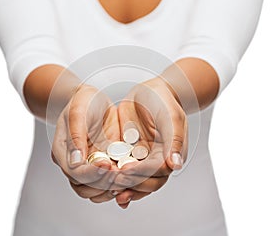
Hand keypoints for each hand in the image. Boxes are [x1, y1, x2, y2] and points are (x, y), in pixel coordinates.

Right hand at [51, 84, 120, 202]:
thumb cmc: (83, 102)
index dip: (91, 173)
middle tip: (120, 174)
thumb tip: (76, 161)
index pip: (75, 172)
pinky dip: (119, 183)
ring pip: (96, 190)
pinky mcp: (104, 164)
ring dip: (111, 188)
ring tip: (125, 179)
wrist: (94, 100)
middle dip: (103, 183)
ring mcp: (90, 165)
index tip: (107, 164)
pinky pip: (110, 181)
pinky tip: (130, 177)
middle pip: (84, 187)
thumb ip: (76, 135)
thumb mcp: (78, 112)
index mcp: (63, 153)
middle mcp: (75, 163)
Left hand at [113, 77, 187, 208]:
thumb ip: (174, 141)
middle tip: (113, 179)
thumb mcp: (171, 118)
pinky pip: (120, 167)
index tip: (125, 170)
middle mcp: (155, 160)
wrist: (149, 92)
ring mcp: (140, 158)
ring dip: (121, 184)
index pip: (157, 171)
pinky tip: (101, 178)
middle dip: (130, 182)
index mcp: (168, 154)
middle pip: (145, 181)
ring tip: (105, 186)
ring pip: (132, 178)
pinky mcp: (127, 153)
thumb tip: (175, 165)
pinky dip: (112, 174)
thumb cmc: (164, 102)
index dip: (142, 173)